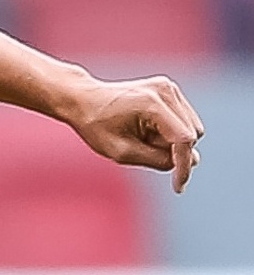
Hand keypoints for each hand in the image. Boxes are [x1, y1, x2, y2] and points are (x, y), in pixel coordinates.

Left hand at [64, 72, 203, 190]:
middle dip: (174, 151)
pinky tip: (146, 130)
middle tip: (142, 151)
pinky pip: (183, 120)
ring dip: (172, 141)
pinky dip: (170, 131)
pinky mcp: (169, 90)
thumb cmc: (96, 125)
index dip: (184, 166)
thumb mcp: (121, 152)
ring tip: (142, 138)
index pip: (184, 139)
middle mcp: (166, 90)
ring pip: (191, 127)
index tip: (178, 187)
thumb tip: (191, 162)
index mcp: (153, 103)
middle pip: (192, 134)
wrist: (83, 99)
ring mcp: (169, 87)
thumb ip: (157, 160)